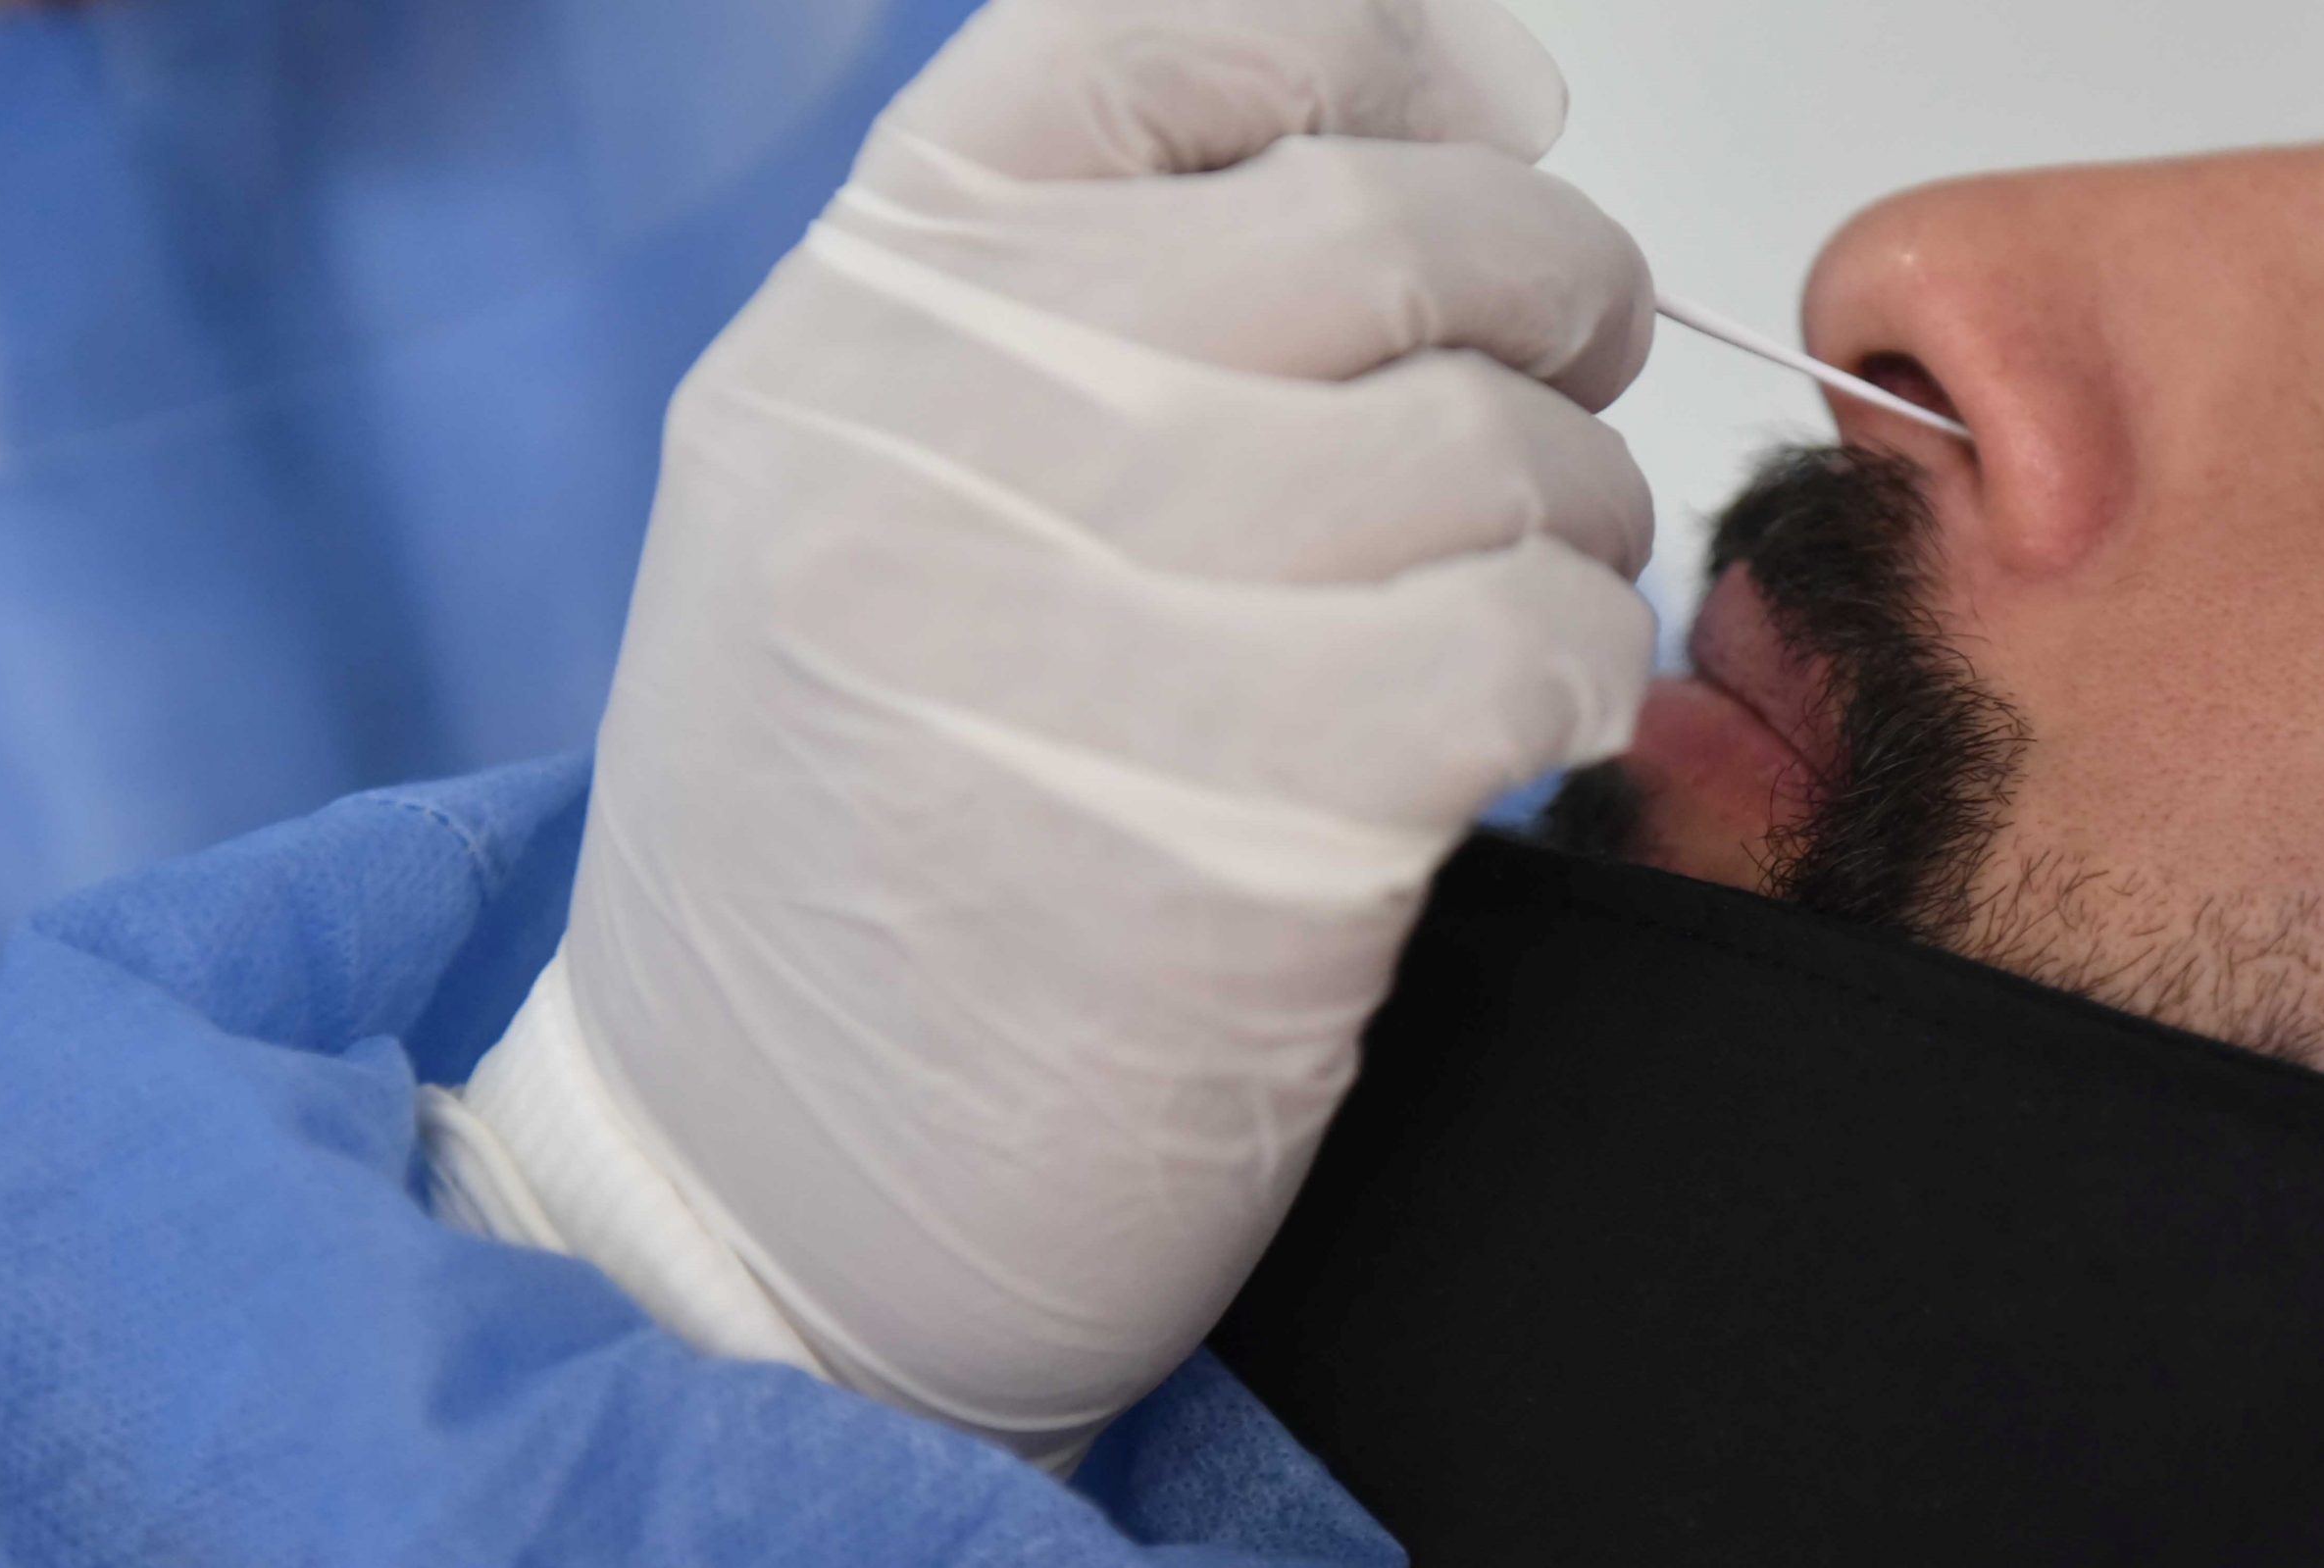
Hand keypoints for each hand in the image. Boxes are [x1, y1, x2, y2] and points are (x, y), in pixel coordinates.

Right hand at [537, 0, 1655, 1467]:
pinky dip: (1571, 668)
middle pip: (1376, 228)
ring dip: (1571, 508)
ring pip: (1480, 445)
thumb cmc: (851, 837)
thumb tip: (1436, 123)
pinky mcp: (1222, 839)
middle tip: (1563, 372)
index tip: (1492, 115)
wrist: (752, 1190)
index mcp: (853, 331)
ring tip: (1523, 585)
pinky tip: (1515, 722)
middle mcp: (933, 447)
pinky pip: (1520, 644)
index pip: (1151, 35)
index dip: (1374, 43)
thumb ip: (1083, 313)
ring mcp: (1059, 638)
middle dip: (1548, 288)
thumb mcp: (870, 502)